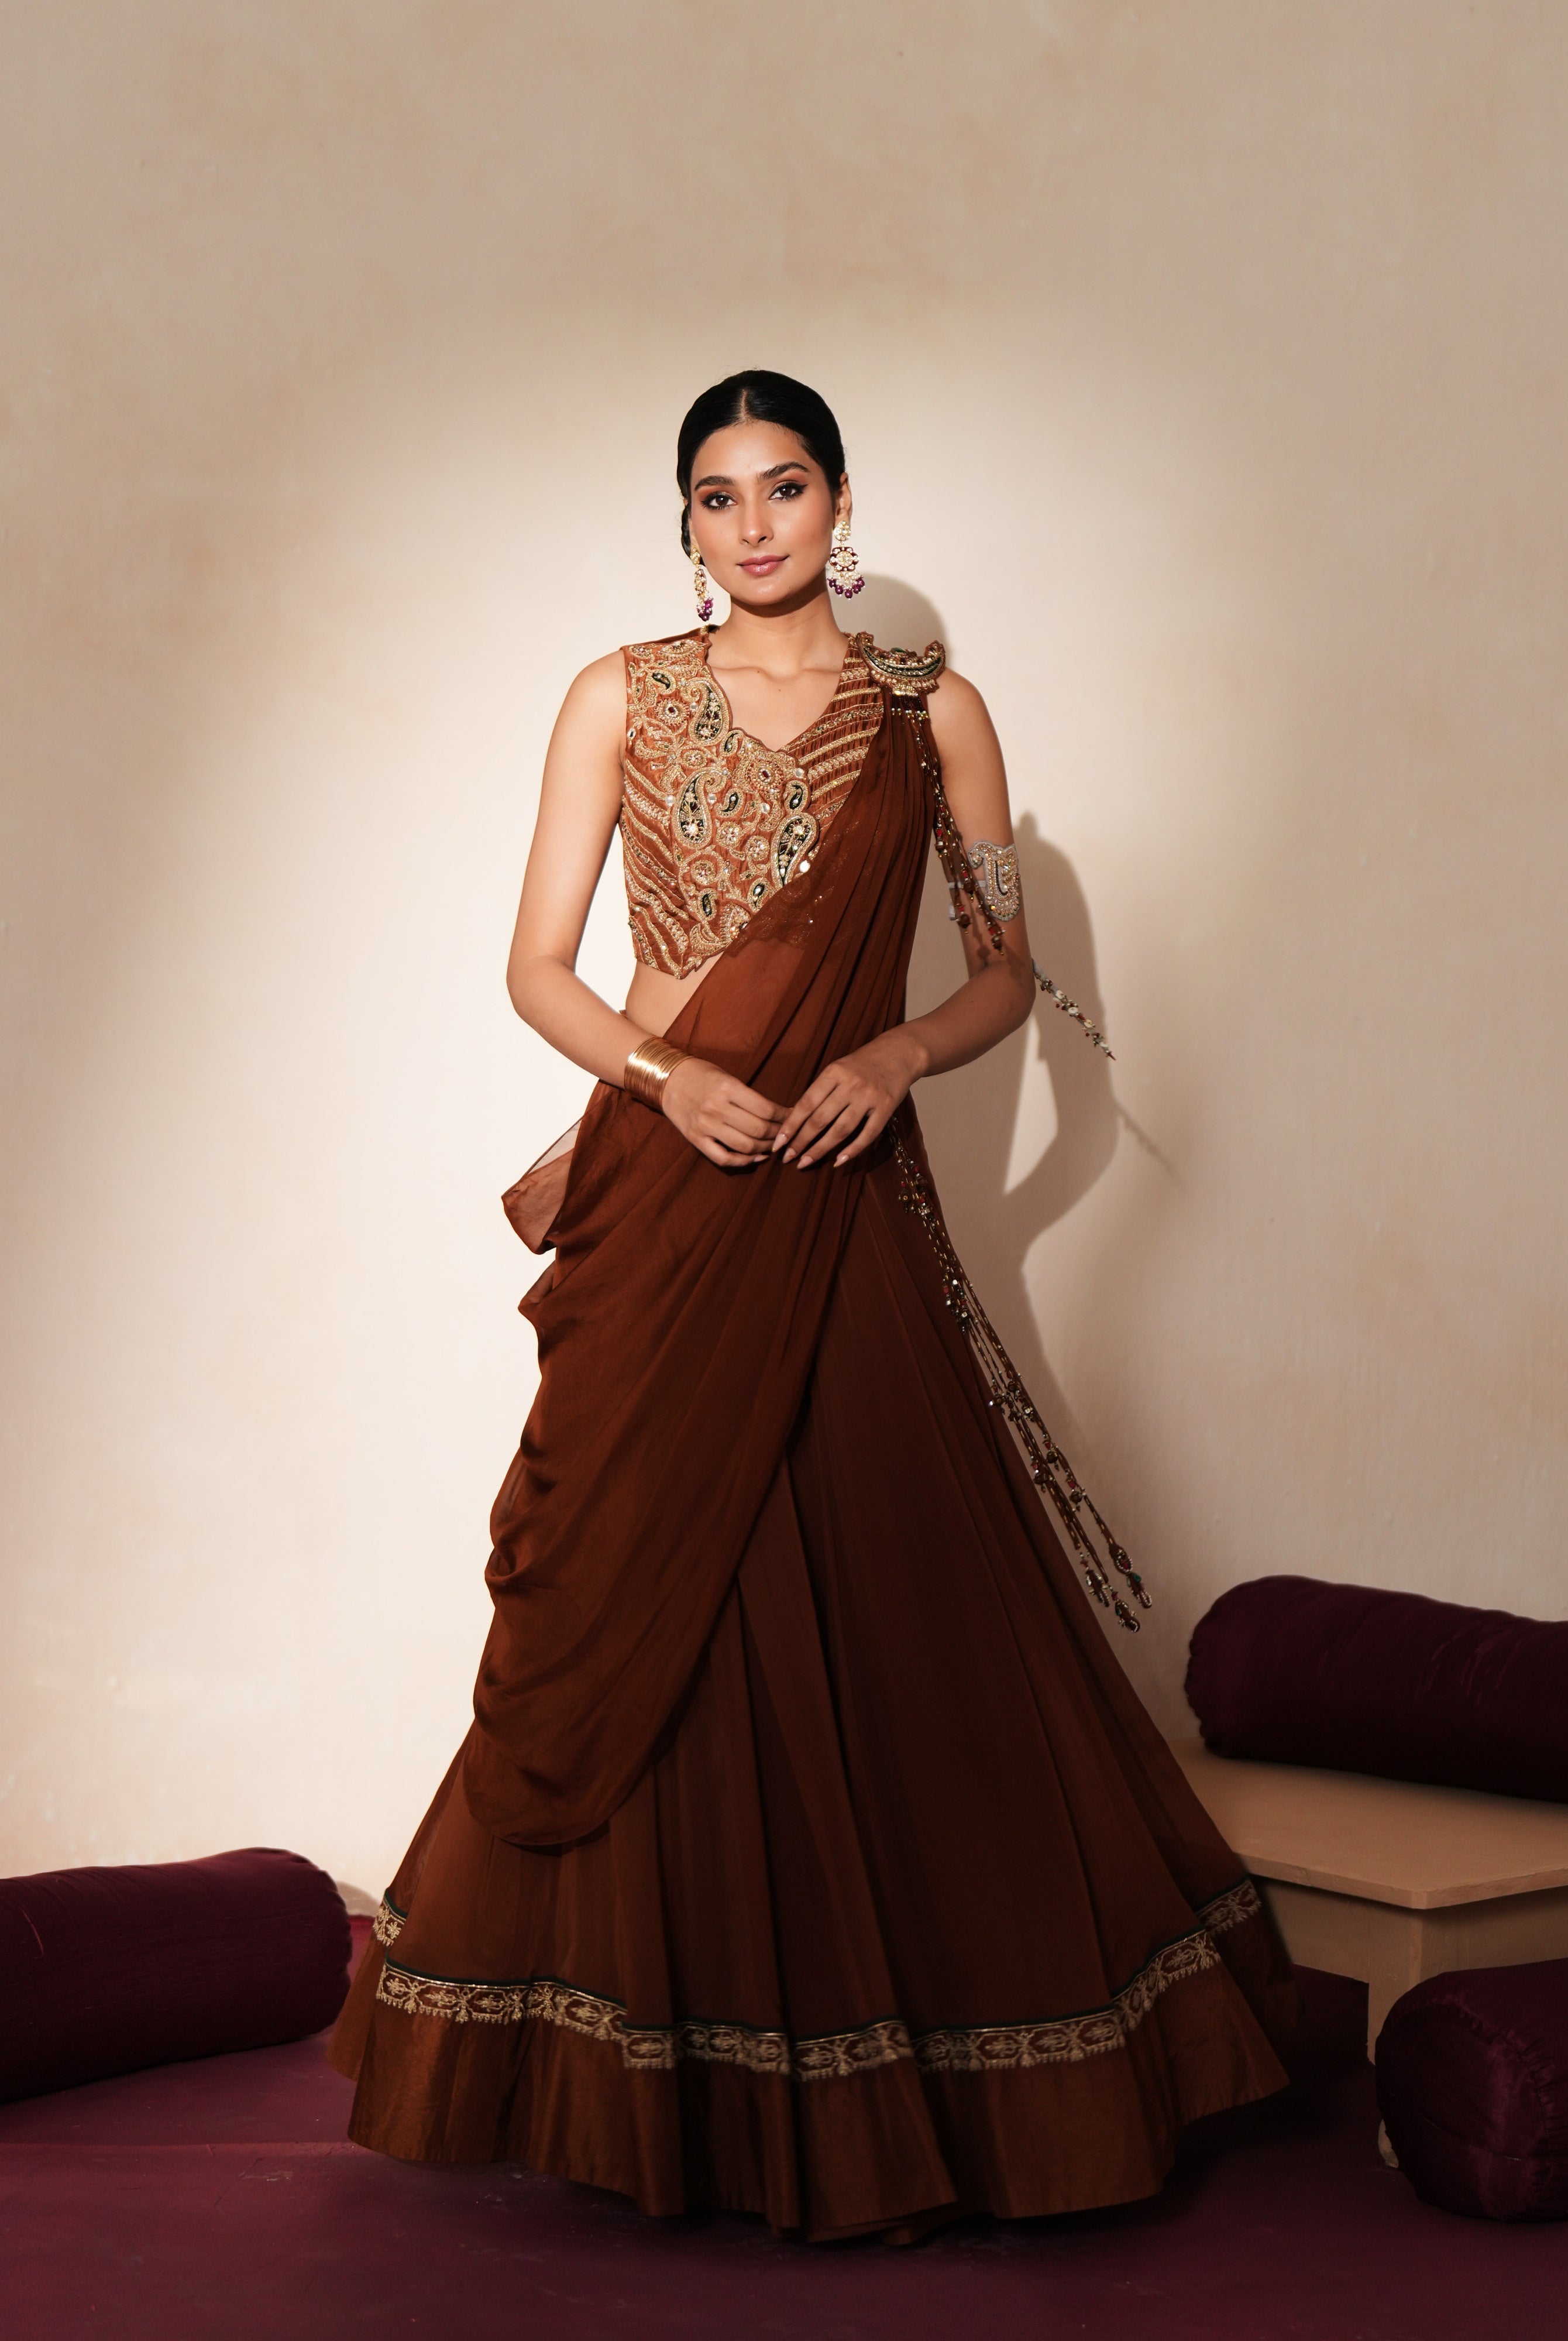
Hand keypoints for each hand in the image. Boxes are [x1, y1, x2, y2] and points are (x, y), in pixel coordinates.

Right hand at [660, 1057, 785, 1167]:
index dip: (784, 1116)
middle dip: (778, 1134)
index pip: (766, 1109)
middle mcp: (716, 1108)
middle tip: (786, 1133)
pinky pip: (724, 1158)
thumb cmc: (702, 1074)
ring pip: (746, 1147)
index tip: (792, 1116)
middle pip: (759, 1130)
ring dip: (765, 1148)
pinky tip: (755, 1157)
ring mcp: (705, 1126)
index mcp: (727, 1088)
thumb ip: (749, 1096)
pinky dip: (743, 1161)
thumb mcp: (727, 1076)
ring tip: (773, 1145)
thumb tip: (778, 1115)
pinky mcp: (695, 1139)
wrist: (667, 1079)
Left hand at [773, 1031, 924, 1168]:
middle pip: (821, 1119)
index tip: (778, 1143)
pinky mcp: (886, 1108)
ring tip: (805, 1162)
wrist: (898, 1053)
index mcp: (834, 1073)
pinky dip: (852, 1150)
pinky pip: (867, 1135)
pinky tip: (837, 1162)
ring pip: (841, 1129)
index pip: (806, 1103)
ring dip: (821, 1149)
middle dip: (801, 1141)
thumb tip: (795, 1120)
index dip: (791, 1125)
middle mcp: (850, 1085)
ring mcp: (869, 1097)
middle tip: (787, 1158)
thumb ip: (820, 1090)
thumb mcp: (837, 1068)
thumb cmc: (861, 1064)